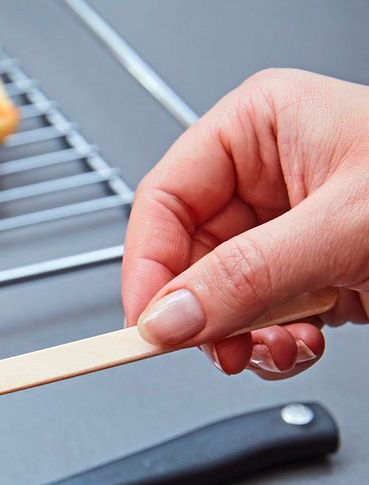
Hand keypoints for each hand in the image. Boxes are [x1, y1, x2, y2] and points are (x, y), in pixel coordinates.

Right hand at [122, 69, 368, 378]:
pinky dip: (272, 344)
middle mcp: (267, 176)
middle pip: (188, 257)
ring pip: (218, 296)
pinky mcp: (309, 272)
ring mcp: (287, 227)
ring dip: (244, 336)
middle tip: (220, 348)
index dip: (148, 266)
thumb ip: (248, 276)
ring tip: (281, 346)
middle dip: (206, 313)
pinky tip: (303, 344)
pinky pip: (257, 316)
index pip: (165, 199)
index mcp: (261, 127)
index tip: (148, 323)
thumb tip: (168, 316)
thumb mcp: (346, 229)